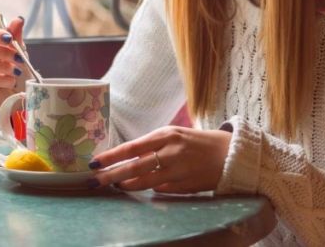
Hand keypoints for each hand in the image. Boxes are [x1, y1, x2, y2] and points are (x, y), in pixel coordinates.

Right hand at [0, 15, 24, 109]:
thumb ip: (16, 37)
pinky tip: (12, 82)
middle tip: (18, 59)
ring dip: (3, 66)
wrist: (19, 94)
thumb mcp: (20, 53)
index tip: (10, 39)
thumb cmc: (17, 70)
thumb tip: (19, 19)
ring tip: (17, 72)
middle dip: (2, 52)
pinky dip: (2, 79)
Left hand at [89, 126, 231, 193]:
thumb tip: (126, 156)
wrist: (230, 154)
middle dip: (112, 175)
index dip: (111, 157)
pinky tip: (141, 188)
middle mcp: (171, 152)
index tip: (94, 162)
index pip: (132, 147)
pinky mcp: (186, 186)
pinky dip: (150, 188)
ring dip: (127, 185)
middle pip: (134, 167)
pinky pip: (161, 190)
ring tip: (115, 186)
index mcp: (166, 135)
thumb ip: (152, 144)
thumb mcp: (173, 135)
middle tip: (95, 181)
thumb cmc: (196, 142)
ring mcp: (179, 171)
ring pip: (145, 182)